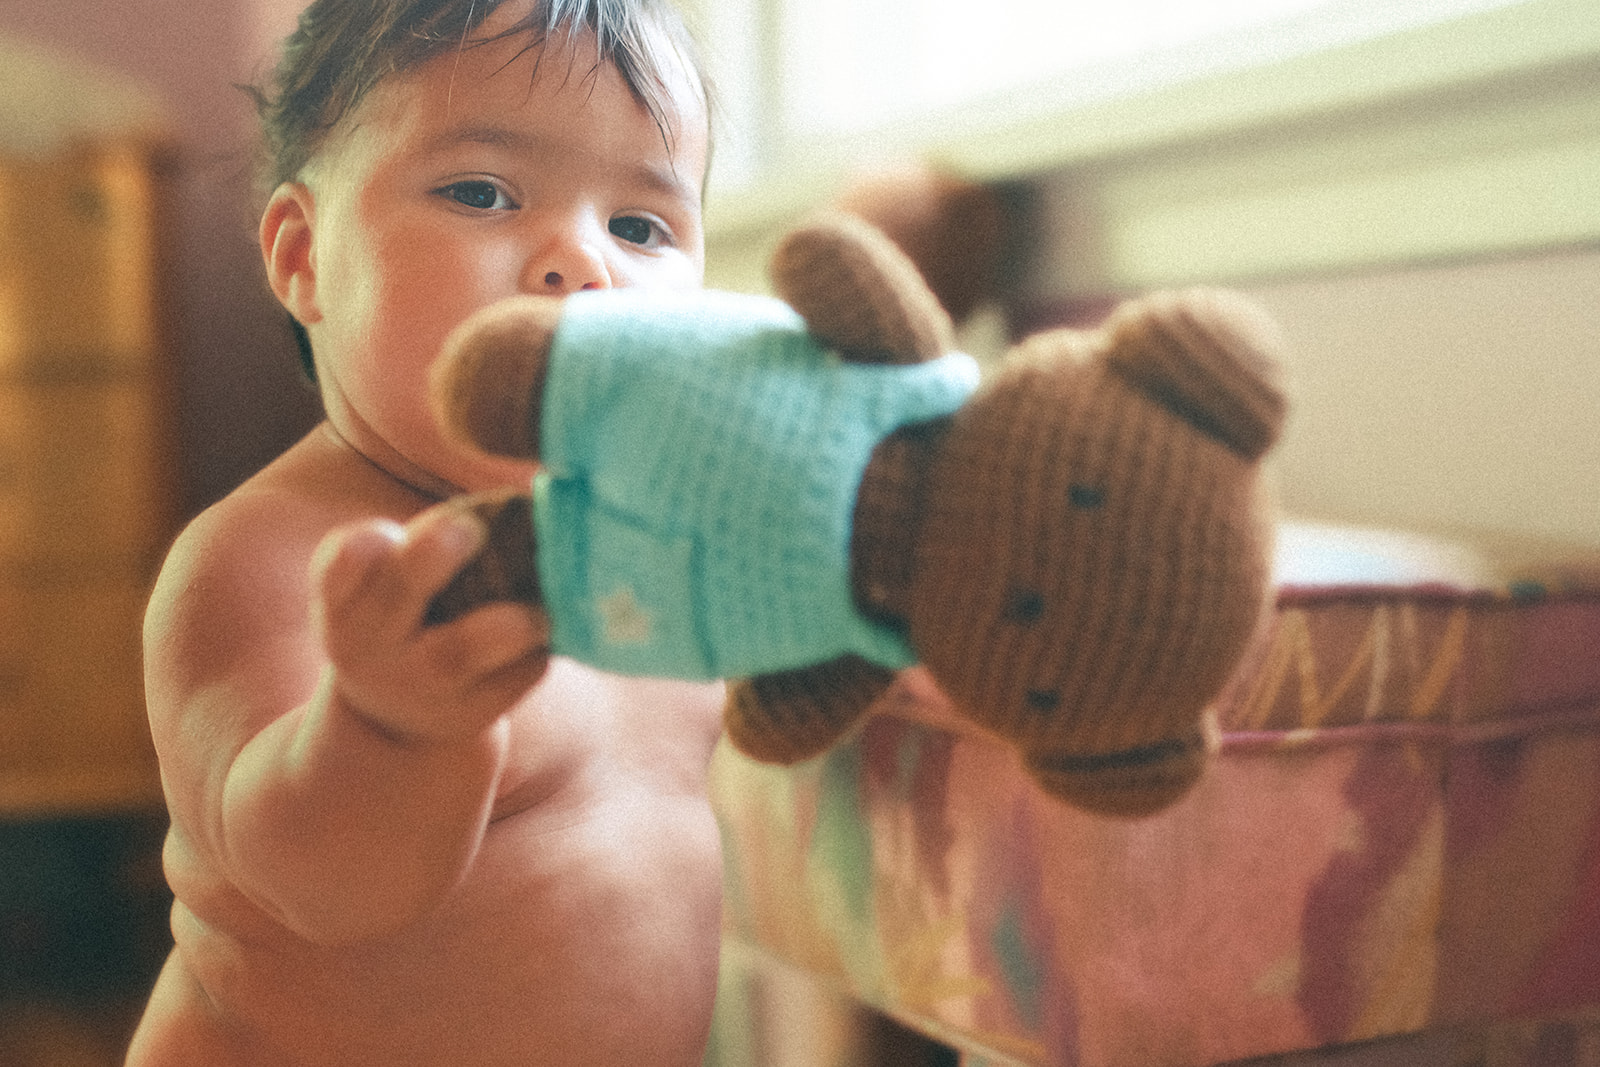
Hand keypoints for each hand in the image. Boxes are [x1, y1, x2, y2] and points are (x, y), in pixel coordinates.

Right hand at [311, 502, 549, 743]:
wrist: (397, 716)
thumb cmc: (398, 620)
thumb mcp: (377, 589)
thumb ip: (414, 548)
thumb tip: (509, 507)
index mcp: (345, 603)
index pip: (340, 567)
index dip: (364, 546)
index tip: (391, 531)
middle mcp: (372, 646)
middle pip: (399, 595)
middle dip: (434, 555)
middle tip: (471, 528)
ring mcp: (420, 685)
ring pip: (461, 652)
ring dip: (509, 622)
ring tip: (539, 609)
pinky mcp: (470, 712)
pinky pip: (514, 676)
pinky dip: (539, 648)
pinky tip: (555, 629)